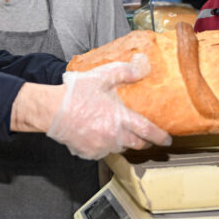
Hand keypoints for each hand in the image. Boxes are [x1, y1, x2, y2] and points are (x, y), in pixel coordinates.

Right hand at [45, 54, 171, 159]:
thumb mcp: (102, 76)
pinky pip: (103, 153)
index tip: (167, 139)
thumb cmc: (76, 93)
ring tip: (120, 133)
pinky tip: (100, 135)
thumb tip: (144, 65)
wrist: (51, 110)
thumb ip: (126, 72)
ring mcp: (101, 147)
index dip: (161, 137)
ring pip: (120, 149)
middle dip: (145, 142)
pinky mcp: (89, 153)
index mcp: (121, 119)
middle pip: (137, 145)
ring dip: (124, 142)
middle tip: (146, 136)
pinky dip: (105, 146)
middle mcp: (114, 136)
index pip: (149, 132)